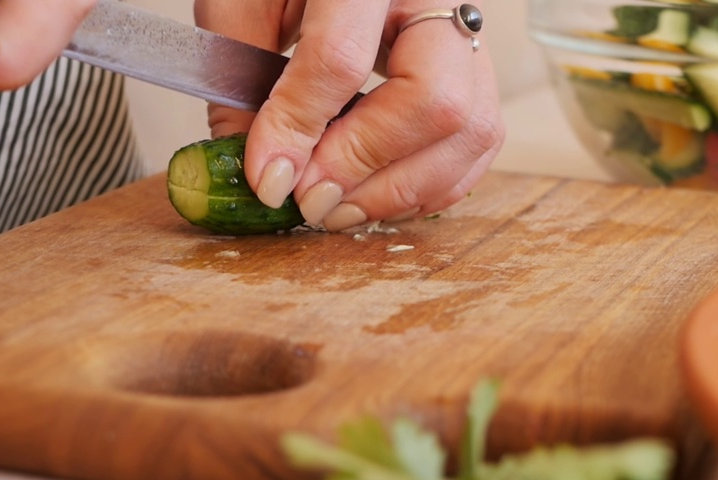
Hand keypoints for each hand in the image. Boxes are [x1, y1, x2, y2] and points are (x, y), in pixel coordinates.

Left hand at [195, 0, 504, 231]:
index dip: (301, 128)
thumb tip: (257, 166)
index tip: (270, 179)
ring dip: (400, 190)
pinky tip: (376, 196)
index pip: (341, 58)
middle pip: (436, 100)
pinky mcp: (479, 67)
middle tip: (312, 200)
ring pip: (471, 129)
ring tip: (338, 208)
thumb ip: (238, 70)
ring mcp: (468, 33)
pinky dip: (428, 186)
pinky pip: (480, 142)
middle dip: (366, 167)